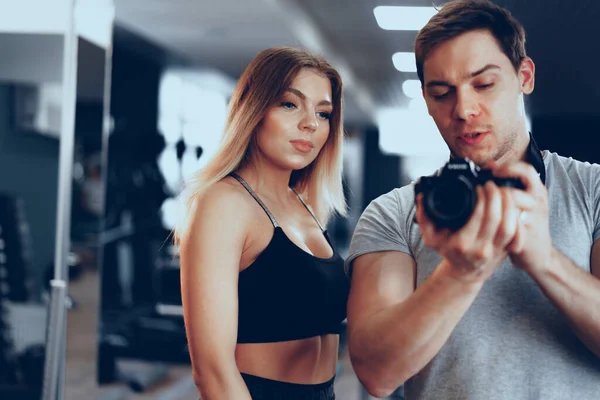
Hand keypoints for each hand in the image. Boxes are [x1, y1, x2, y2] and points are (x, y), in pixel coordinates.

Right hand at [416, 179, 534, 284]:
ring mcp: (496, 251)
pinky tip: (512, 207)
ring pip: (510, 226)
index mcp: (462, 243)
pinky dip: (518, 219)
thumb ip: (424, 216)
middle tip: (492, 184)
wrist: (464, 273)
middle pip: (497, 218)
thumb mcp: (431, 237)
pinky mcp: (506, 250)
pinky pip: (517, 234)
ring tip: (503, 192)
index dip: (482, 196)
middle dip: (497, 196)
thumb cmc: (449, 252)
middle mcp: (481, 249)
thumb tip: (421, 197)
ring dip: (509, 205)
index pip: (479, 215)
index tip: (479, 186)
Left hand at [491, 161, 552, 272]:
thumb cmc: (527, 225)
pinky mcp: (526, 237)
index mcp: (537, 192)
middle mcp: (538, 203)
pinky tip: (485, 223)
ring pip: (510, 210)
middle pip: (513, 192)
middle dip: (493, 193)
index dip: (508, 168)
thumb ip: (510, 186)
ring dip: (492, 209)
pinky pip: (508, 228)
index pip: (527, 171)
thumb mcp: (524, 201)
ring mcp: (533, 221)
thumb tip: (488, 167)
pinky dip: (494, 225)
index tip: (491, 169)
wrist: (541, 255)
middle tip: (481, 192)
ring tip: (482, 209)